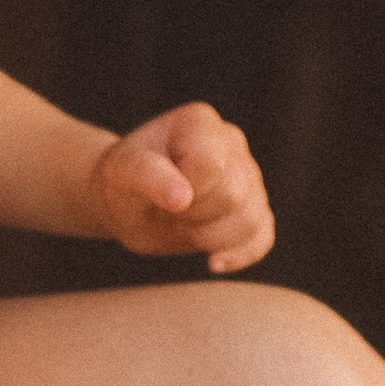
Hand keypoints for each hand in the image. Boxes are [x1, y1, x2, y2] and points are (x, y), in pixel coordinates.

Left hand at [80, 102, 274, 273]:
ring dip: (209, 238)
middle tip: (168, 211)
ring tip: (183, 225)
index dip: (184, 192)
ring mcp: (249, 176)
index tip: (159, 193)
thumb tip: (182, 197)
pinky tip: (213, 262)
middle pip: (233, 195)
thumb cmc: (124, 181)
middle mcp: (232, 143)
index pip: (210, 166)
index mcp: (200, 123)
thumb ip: (148, 176)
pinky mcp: (255, 209)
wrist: (130, 204)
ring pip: (250, 219)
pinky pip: (263, 237)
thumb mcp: (122, 173)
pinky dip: (240, 255)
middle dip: (193, 216)